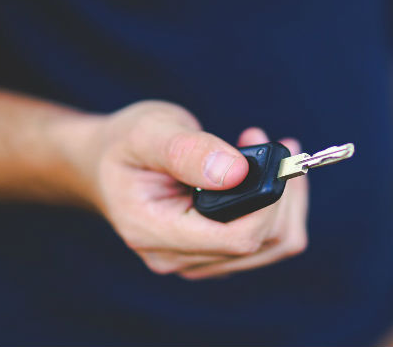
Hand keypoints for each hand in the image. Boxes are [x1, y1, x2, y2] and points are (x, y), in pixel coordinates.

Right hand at [78, 101, 308, 278]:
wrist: (106, 165)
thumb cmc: (124, 145)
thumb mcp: (147, 132)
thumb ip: (188, 150)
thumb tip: (237, 172)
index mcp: (155, 233)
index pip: (237, 239)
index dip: (268, 202)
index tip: (271, 155)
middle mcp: (178, 258)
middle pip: (262, 244)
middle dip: (281, 193)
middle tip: (271, 143)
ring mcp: (197, 260)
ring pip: (273, 246)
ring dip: (285, 199)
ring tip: (268, 152)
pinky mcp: (214, 253)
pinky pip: (266, 240)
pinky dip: (276, 205)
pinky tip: (261, 172)